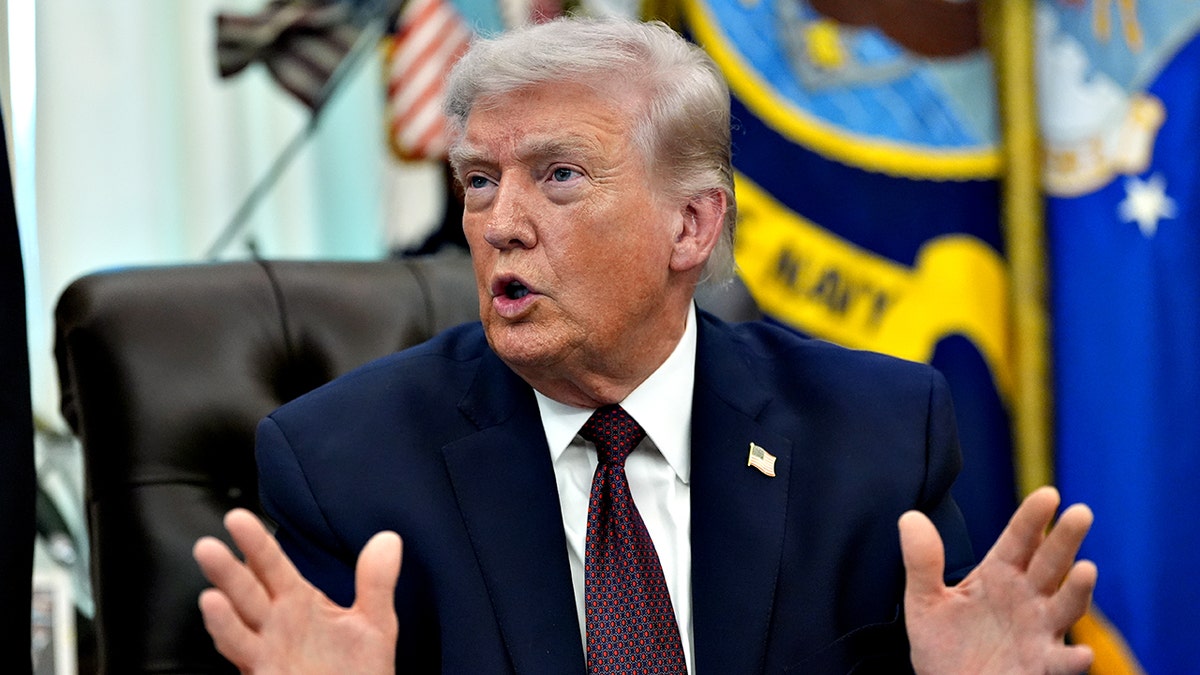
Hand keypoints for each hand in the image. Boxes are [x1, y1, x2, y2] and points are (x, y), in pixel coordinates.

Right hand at [193, 509, 401, 673]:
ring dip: (221, 614)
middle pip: (245, 592)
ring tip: (210, 594)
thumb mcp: (374, 623)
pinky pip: (244, 658)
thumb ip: (376, 582)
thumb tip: (389, 538)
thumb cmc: (357, 670)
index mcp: (296, 602)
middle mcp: (274, 625)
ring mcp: (266, 654)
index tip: (238, 518)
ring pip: (236, 629)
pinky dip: (231, 643)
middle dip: (226, 572)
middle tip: (206, 547)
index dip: (255, 543)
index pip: (270, 566)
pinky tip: (224, 630)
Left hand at [899, 486, 1096, 674]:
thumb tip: (909, 517)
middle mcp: (1026, 598)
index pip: (1018, 540)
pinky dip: (1072, 659)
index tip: (1048, 495)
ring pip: (1065, 606)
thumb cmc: (943, 643)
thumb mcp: (925, 601)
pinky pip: (1060, 663)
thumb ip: (922, 562)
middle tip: (1081, 512)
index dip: (1032, 518)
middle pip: (1050, 564)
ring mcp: (1038, 631)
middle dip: (1065, 540)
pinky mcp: (1041, 666)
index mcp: (999, 575)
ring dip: (1078, 590)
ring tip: (1087, 569)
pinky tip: (1081, 654)